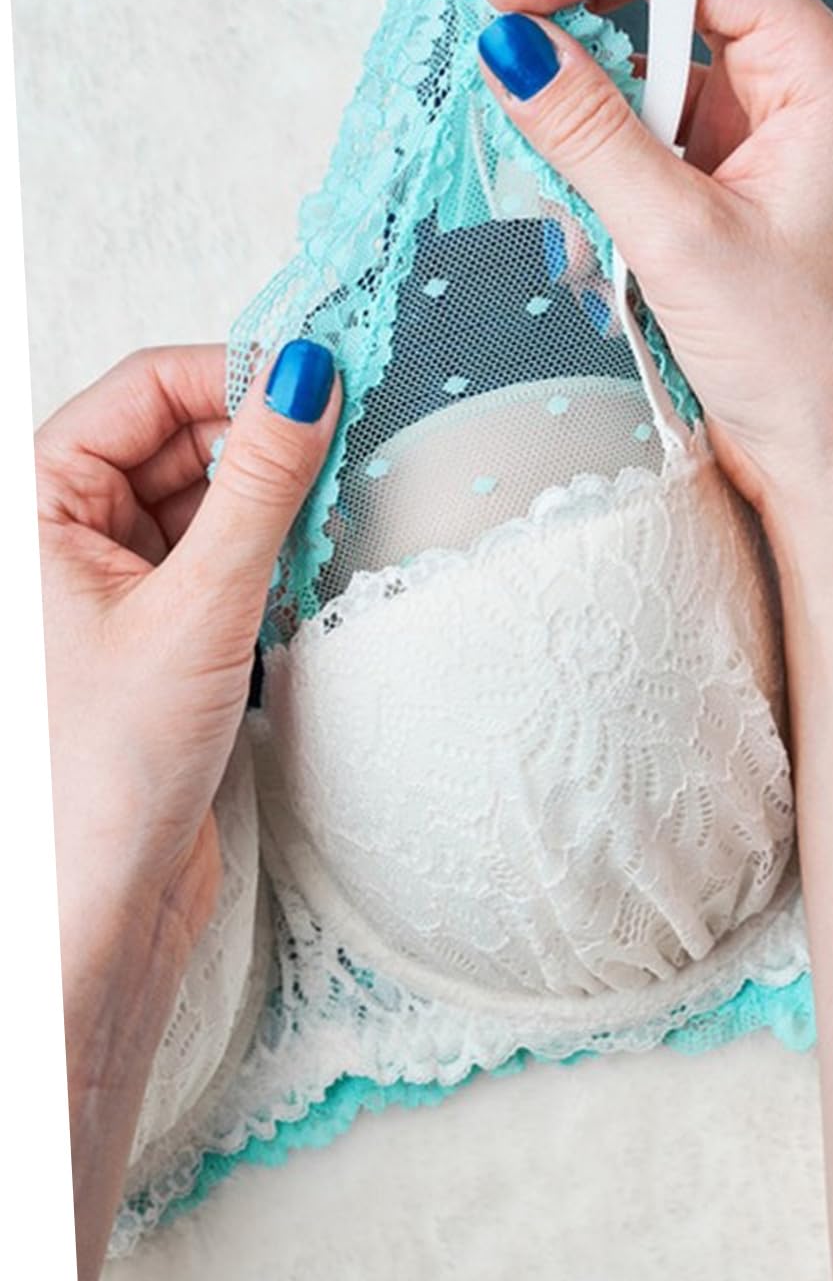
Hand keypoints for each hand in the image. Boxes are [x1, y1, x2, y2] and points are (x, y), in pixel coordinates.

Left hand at [38, 341, 339, 951]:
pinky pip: (220, 555)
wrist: (99, 904)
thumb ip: (262, 483)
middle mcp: (64, 534)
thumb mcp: (200, 603)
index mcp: (35, 506)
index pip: (145, 390)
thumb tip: (307, 378)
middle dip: (263, 441)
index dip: (237, 375)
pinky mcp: (156, 631)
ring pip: (206, 498)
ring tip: (330, 518)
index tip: (328, 380)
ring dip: (273, 502)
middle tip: (350, 444)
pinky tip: (308, 570)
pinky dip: (270, 554)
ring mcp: (110, 582)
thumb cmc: (103, 769)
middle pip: (179, 438)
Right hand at [478, 0, 832, 542]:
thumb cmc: (811, 363)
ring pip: (652, 70)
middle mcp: (801, 87)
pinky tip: (575, 198)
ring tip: (526, 126)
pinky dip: (603, 154)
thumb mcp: (682, 237)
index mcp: (821, 68)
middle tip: (488, 29)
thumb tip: (510, 42)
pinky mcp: (736, 190)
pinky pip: (653, 137)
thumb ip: (591, 130)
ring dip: (586, 94)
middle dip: (577, 8)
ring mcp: (768, 139)